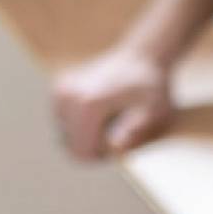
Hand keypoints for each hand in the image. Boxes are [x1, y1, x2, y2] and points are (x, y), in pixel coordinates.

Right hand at [51, 46, 174, 159]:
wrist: (141, 58)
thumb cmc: (151, 89)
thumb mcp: (153, 112)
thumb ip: (135, 130)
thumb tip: (115, 147)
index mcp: (86, 105)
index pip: (81, 152)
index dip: (103, 155)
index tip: (122, 141)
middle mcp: (67, 97)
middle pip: (71, 146)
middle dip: (95, 146)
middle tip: (118, 131)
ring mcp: (60, 92)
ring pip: (66, 135)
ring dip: (89, 135)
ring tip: (112, 118)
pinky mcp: (58, 90)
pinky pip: (65, 123)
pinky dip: (82, 123)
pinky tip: (102, 111)